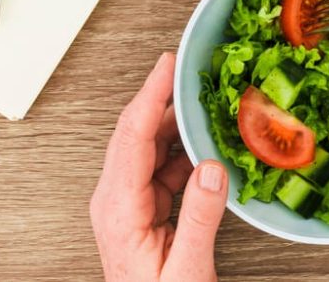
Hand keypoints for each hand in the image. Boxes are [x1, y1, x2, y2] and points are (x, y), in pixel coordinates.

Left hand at [89, 52, 228, 281]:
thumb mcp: (185, 268)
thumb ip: (199, 218)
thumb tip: (212, 168)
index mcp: (118, 209)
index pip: (131, 136)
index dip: (151, 94)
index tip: (167, 65)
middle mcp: (116, 200)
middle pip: (137, 133)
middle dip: (163, 97)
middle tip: (189, 69)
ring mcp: (127, 204)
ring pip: (149, 147)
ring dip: (176, 123)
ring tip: (204, 101)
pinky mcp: (142, 209)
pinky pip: (161, 166)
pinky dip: (183, 149)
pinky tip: (204, 144)